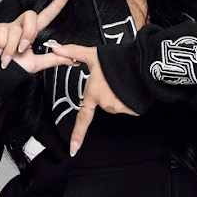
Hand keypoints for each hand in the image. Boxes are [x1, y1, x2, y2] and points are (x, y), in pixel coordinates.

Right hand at [0, 0, 72, 71]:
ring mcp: (5, 26)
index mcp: (30, 33)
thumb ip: (54, 59)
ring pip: (16, 29)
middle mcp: (19, 27)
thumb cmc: (12, 69)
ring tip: (7, 58)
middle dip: (29, 33)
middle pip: (31, 16)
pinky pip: (3, 33)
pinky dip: (2, 48)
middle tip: (23, 48)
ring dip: (12, 48)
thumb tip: (73, 60)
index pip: (45, 16)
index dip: (56, 4)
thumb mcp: (35, 64)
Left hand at [45, 42, 138, 156]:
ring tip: (122, 83)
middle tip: (112, 81)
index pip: (83, 119)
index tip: (73, 150)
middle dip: (108, 94)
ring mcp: (120, 108)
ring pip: (116, 105)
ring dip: (119, 96)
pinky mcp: (133, 109)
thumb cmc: (116, 59)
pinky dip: (129, 99)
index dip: (77, 135)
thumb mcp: (91, 54)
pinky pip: (128, 106)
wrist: (141, 62)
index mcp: (93, 95)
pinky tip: (130, 88)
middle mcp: (106, 104)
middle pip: (104, 104)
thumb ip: (71, 52)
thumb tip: (54, 47)